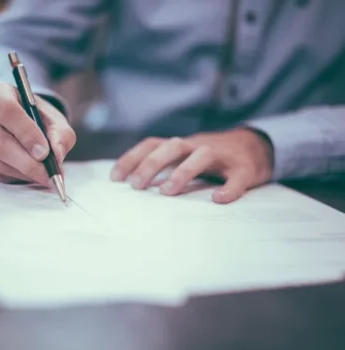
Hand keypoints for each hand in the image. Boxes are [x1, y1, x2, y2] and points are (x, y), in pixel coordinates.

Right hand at [0, 82, 75, 184]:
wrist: (23, 126)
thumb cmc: (38, 120)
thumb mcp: (56, 122)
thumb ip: (60, 135)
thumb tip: (56, 154)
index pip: (7, 111)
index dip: (26, 134)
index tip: (44, 153)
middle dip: (27, 162)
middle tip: (48, 174)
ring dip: (23, 172)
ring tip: (42, 175)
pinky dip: (12, 176)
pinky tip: (26, 173)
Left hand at [110, 128, 273, 202]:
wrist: (255, 146)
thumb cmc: (211, 157)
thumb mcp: (185, 156)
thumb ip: (164, 165)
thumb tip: (133, 183)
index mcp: (182, 145)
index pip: (152, 144)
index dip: (132, 158)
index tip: (115, 178)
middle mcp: (198, 146)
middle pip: (172, 147)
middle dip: (151, 164)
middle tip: (136, 186)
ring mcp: (222, 156)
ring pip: (201, 156)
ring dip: (182, 172)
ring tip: (167, 192)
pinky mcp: (244, 169)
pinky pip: (237, 177)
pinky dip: (229, 188)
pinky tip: (219, 199)